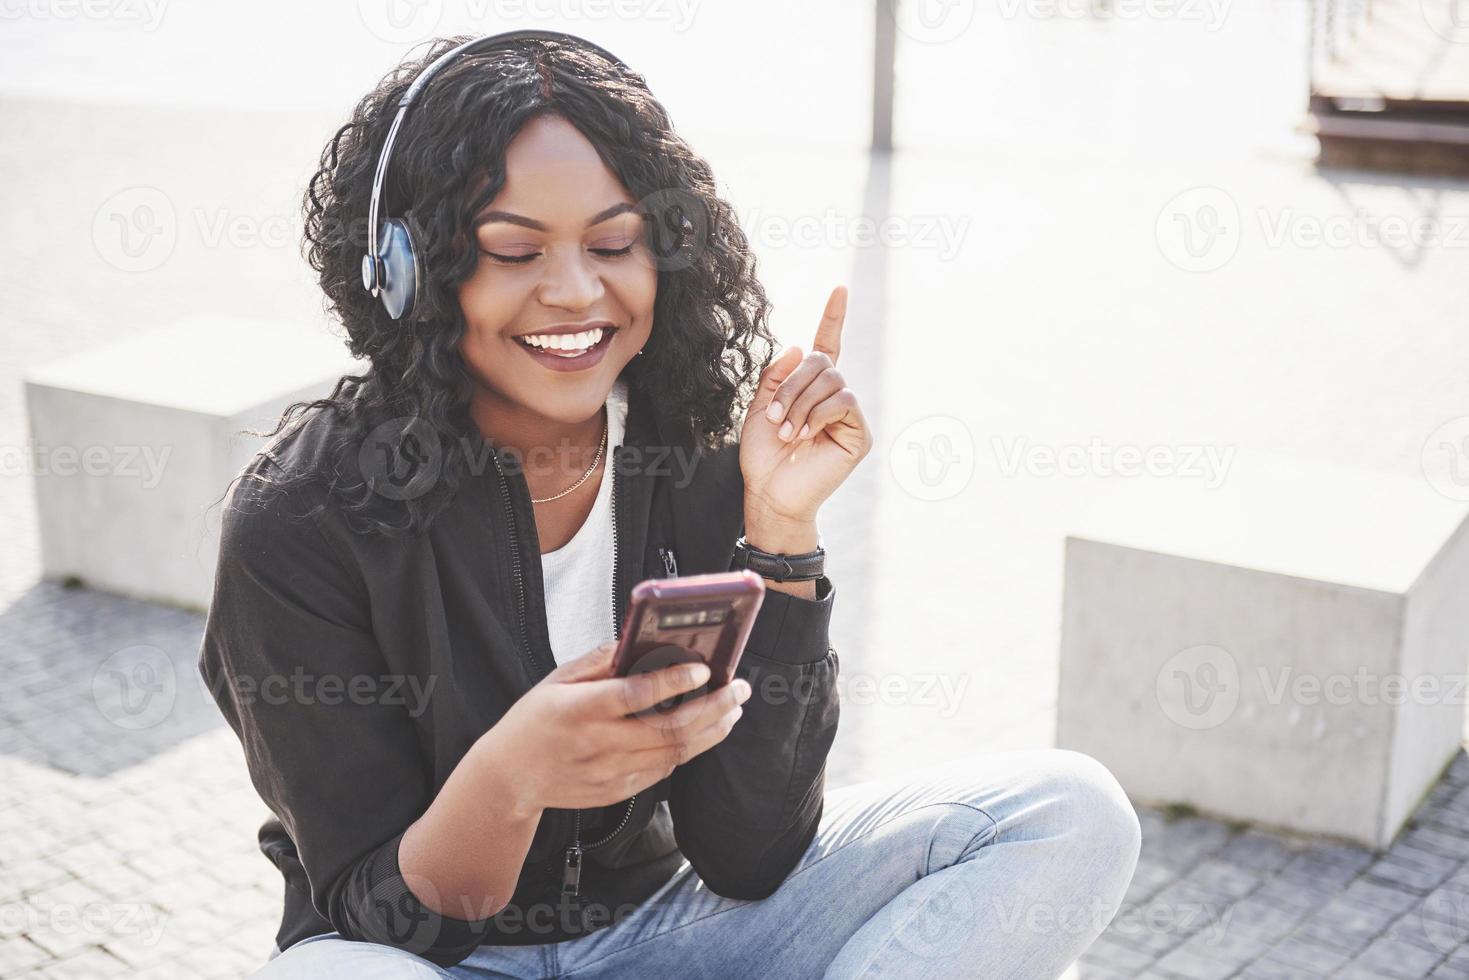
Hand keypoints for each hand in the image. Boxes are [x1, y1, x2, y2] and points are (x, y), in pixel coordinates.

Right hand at [476, 643, 751, 817]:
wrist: (510, 778)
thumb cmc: (534, 720)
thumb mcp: (557, 680)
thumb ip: (600, 662)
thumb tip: (639, 641)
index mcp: (580, 710)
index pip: (634, 695)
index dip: (673, 682)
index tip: (703, 670)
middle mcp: (599, 744)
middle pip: (670, 729)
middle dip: (714, 707)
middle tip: (738, 689)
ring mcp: (611, 772)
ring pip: (676, 753)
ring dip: (712, 730)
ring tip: (733, 709)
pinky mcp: (618, 791)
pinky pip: (664, 769)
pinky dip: (690, 749)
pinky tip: (705, 731)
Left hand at [740, 286, 872, 539]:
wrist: (770, 493)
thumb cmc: (763, 456)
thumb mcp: (760, 407)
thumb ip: (777, 375)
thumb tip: (803, 345)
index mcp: (811, 388)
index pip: (828, 344)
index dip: (834, 316)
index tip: (840, 288)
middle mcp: (834, 396)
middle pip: (822, 362)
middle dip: (793, 386)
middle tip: (776, 417)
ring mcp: (849, 415)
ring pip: (832, 381)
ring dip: (801, 404)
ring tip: (787, 432)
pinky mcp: (859, 434)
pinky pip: (844, 402)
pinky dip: (818, 415)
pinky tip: (804, 435)